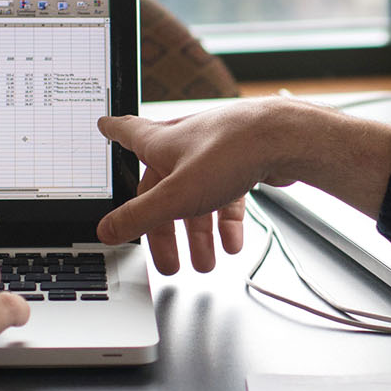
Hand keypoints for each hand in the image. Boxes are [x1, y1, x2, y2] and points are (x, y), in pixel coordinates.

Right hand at [94, 104, 280, 274]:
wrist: (286, 138)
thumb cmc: (230, 151)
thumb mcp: (175, 194)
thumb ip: (140, 216)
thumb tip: (106, 230)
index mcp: (162, 143)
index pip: (129, 133)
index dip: (114, 131)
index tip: (105, 125)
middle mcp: (186, 143)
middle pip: (165, 189)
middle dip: (165, 229)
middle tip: (167, 261)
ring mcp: (216, 152)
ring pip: (198, 198)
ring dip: (199, 235)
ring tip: (204, 264)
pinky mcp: (243, 162)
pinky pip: (228, 197)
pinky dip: (227, 223)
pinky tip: (232, 245)